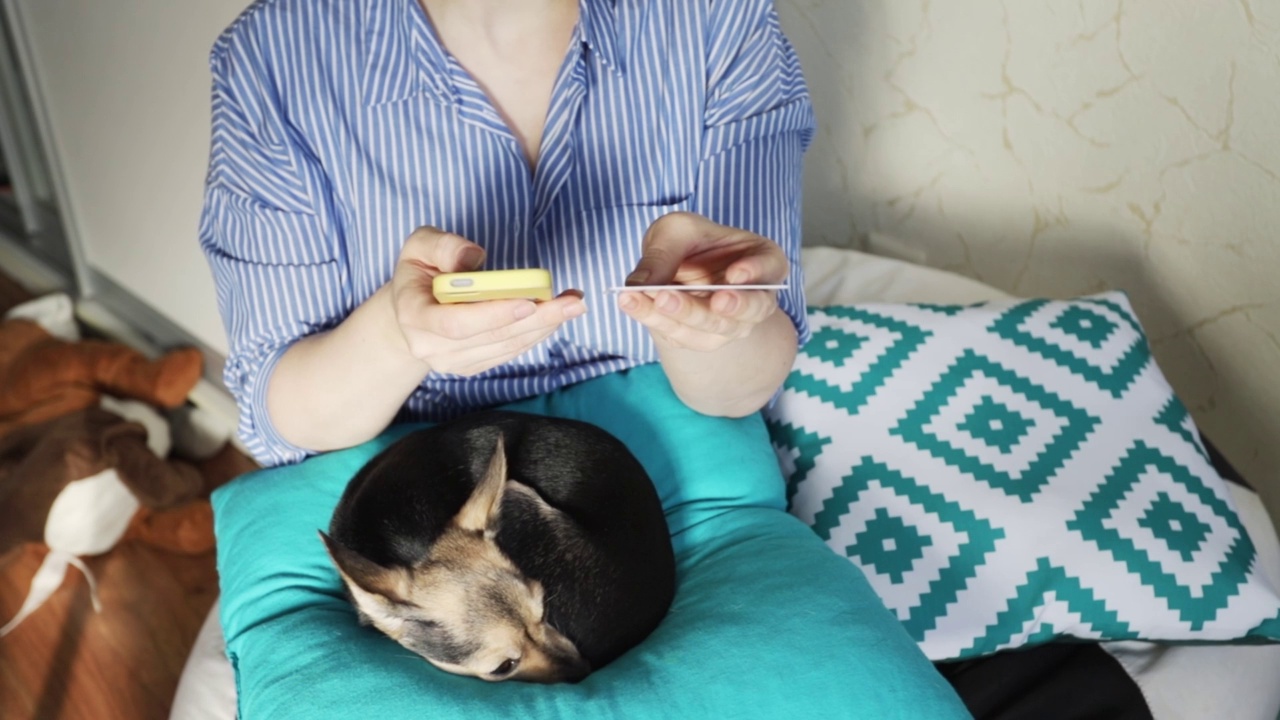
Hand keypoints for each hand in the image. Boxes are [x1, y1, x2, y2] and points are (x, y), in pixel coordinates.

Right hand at [389, 226, 584, 375]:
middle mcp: (431, 347)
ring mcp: (453, 362)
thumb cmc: (419, 273)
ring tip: (574, 303)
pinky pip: (510, 351)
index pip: (456, 324)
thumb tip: (474, 257)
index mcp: (413, 316)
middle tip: (573, 301)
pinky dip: (537, 333)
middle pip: (492, 337)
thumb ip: (443, 246)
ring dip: (545, 325)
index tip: (528, 302)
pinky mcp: (472, 366)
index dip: (493, 315)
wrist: (409, 310)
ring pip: (507, 346)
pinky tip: (557, 315)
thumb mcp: (420, 246)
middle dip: (537, 318)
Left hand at [618, 212, 785, 351]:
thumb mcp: (676, 231)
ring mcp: (731, 325)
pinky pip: (681, 335)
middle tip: (711, 299)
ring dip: (684, 315)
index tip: (736, 274)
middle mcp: (755, 300)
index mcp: (763, 262)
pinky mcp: (700, 338)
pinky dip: (656, 320)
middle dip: (727, 306)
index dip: (756, 272)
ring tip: (658, 298)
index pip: (770, 267)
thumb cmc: (689, 242)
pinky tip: (632, 302)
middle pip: (748, 309)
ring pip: (713, 328)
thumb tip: (639, 283)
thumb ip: (663, 253)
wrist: (676, 267)